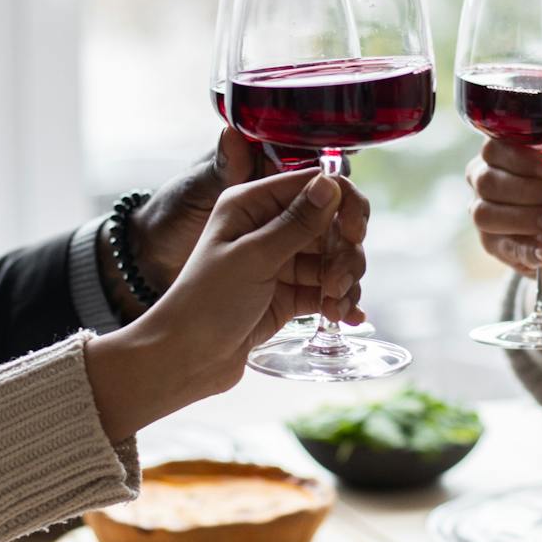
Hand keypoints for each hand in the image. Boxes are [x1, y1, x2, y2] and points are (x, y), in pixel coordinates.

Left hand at [85, 168, 366, 436]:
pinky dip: (339, 300)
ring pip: (332, 258)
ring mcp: (278, 262)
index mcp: (251, 204)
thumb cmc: (207, 301)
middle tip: (339, 282)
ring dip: (344, 280)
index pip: (314, 184)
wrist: (186, 358)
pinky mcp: (286, 295)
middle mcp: (266, 227)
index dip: (343, 203)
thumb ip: (297, 222)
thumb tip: (331, 183)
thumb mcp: (254, 257)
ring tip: (335, 305)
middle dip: (344, 251)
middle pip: (330, 223)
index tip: (356, 233)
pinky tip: (346, 316)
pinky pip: (325, 289)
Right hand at [466, 139, 541, 324]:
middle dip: (529, 190)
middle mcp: (486, 183)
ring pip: (485, 214)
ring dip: (525, 218)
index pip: (494, 148)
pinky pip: (504, 248)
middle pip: (486, 181)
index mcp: (503, 156)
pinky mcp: (495, 248)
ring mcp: (486, 217)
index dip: (522, 158)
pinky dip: (528, 250)